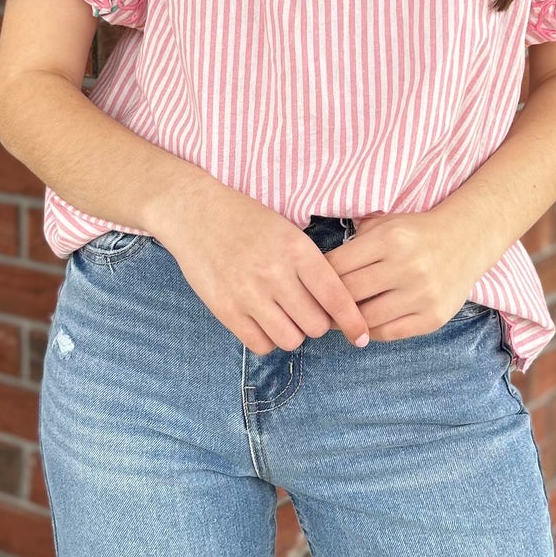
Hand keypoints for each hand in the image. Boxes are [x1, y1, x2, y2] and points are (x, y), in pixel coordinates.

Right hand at [149, 175, 370, 355]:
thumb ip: (310, 265)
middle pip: (316, 325)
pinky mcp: (225, 309)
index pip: (336, 297)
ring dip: (291, 332)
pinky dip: (267, 339)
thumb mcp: (287, 231)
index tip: (360, 336)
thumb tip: (335, 305)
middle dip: (316, 322)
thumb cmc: (245, 220)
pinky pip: (260, 344)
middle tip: (306, 311)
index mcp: (297, 250)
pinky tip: (262, 321)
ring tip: (282, 315)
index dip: (353, 321)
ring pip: (290, 339)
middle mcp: (275, 274)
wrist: (195, 212)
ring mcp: (248, 293)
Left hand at [324, 205, 489, 341]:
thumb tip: (316, 269)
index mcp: (390, 239)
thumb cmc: (415, 233)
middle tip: (314, 308)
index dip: (317, 278)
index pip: (336, 266)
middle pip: (348, 294)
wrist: (466, 240)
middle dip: (327, 303)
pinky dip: (369, 332)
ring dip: (345, 322)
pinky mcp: (432, 317)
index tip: (308, 285)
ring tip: (334, 320)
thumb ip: (354, 242)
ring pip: (366, 319)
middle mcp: (407, 267)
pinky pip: (388, 333)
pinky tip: (361, 326)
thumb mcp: (384, 223)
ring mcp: (422, 295)